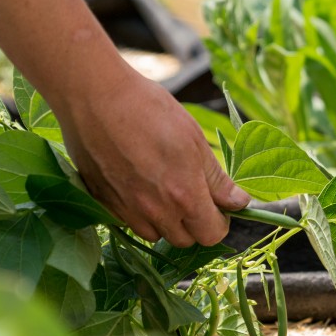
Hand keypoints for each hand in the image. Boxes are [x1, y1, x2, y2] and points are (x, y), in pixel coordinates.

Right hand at [59, 70, 250, 246]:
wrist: (94, 96)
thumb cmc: (150, 110)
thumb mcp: (195, 140)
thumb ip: (217, 180)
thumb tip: (240, 203)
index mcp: (184, 196)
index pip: (211, 235)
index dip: (219, 222)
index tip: (217, 205)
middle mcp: (155, 212)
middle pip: (184, 240)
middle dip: (194, 222)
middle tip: (191, 192)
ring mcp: (126, 210)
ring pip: (155, 234)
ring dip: (165, 220)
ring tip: (162, 186)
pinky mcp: (102, 203)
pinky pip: (129, 222)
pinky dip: (138, 212)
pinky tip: (137, 182)